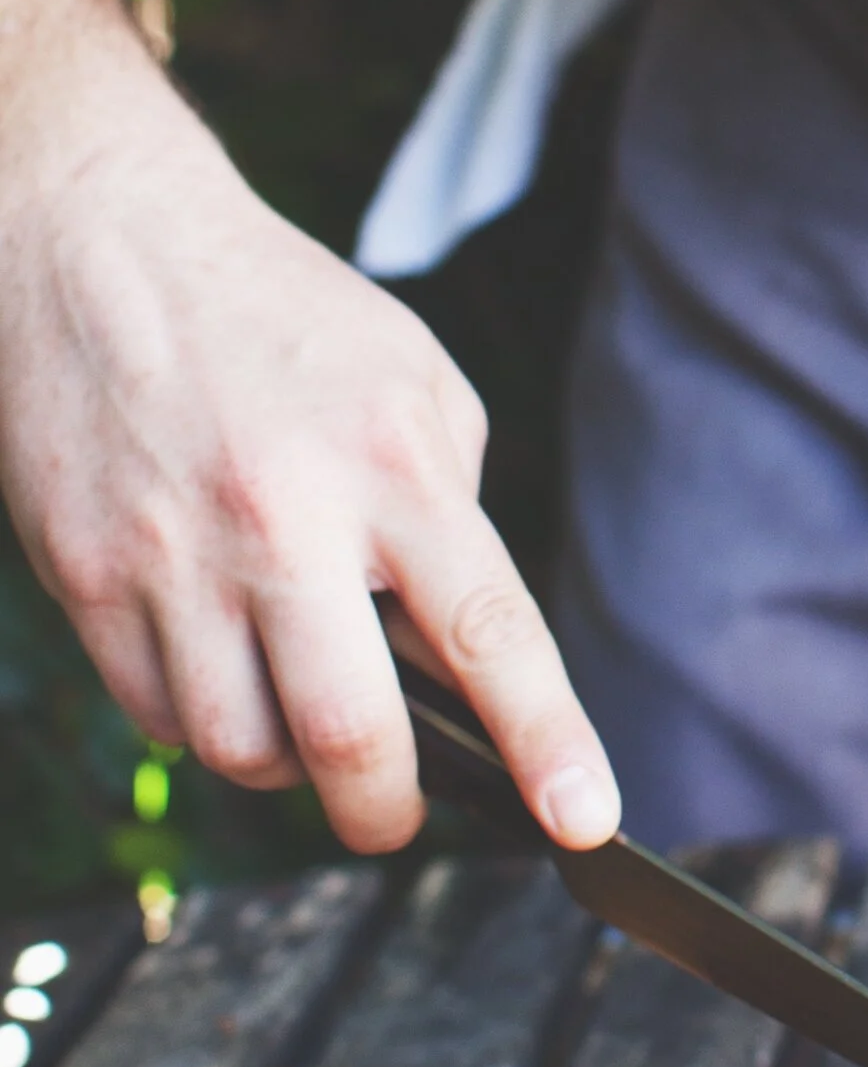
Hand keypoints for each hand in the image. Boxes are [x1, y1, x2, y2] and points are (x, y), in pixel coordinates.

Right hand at [0, 83, 618, 855]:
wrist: (105, 244)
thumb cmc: (281, 318)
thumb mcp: (413, 381)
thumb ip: (452, 513)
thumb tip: (466, 653)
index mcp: (392, 465)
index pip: (489, 636)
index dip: (546, 743)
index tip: (582, 822)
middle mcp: (284, 519)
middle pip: (349, 739)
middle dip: (390, 813)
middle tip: (401, 814)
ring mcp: (175, 556)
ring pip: (241, 752)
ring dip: (288, 770)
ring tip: (304, 713)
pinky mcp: (87, 577)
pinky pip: (158, 717)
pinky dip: (206, 723)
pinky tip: (225, 668)